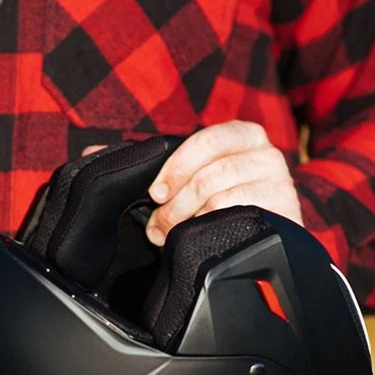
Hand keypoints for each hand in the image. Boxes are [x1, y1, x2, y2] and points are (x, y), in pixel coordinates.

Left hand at [82, 121, 301, 247]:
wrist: (259, 239)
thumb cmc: (212, 201)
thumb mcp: (180, 177)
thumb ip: (140, 163)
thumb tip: (89, 154)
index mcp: (242, 135)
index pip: (206, 140)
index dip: (175, 167)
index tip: (155, 193)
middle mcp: (266, 155)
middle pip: (210, 176)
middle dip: (175, 205)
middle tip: (158, 227)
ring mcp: (279, 185)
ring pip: (221, 200)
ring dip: (189, 222)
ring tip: (176, 235)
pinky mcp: (286, 215)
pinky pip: (239, 220)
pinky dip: (213, 230)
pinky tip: (205, 238)